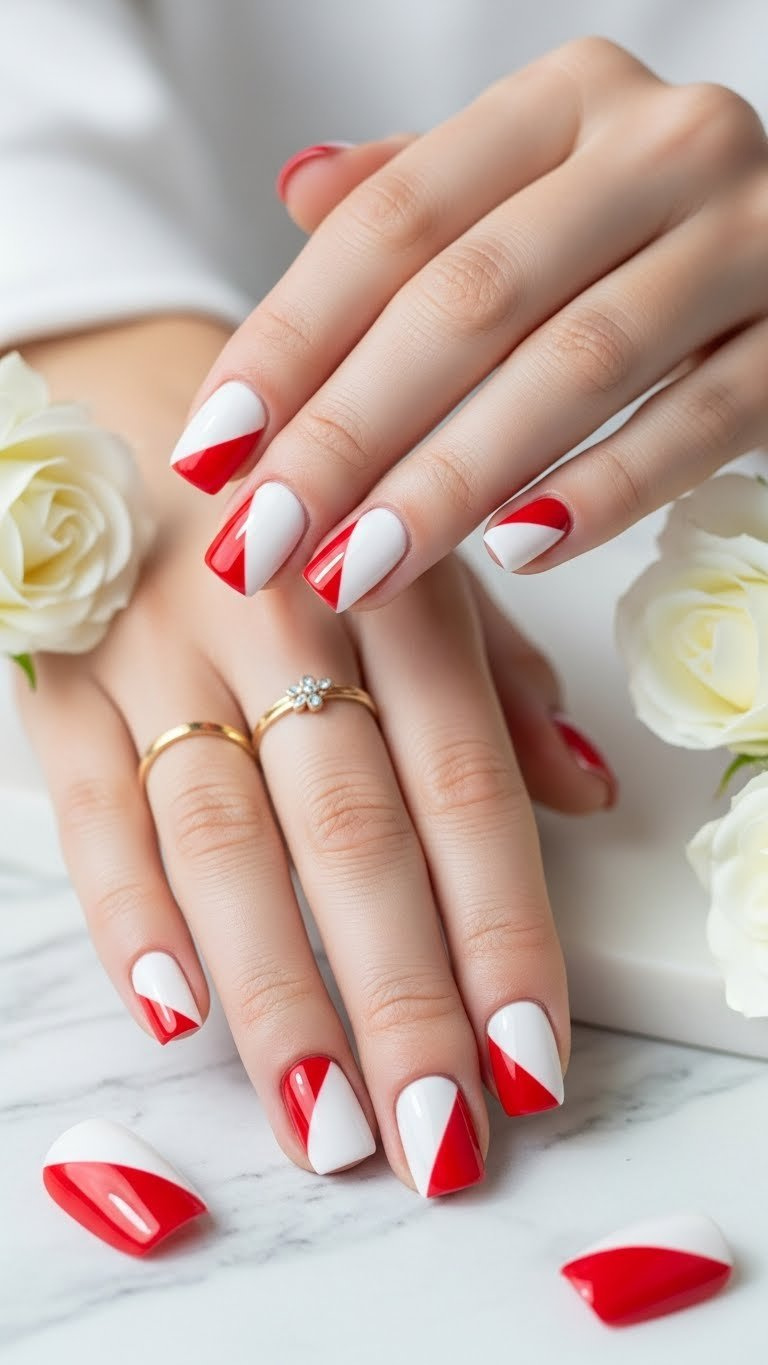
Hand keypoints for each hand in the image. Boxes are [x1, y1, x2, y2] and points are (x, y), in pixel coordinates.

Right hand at [16, 320, 614, 1194]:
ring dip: (275, 990)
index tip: (532, 1063)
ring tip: (322, 1119)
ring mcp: (162, 647)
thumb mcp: (414, 552)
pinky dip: (129, 909)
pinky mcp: (64, 670)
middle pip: (352, 832)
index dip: (502, 929)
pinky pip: (93, 802)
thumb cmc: (308, 494)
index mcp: (397, 588)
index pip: (465, 784)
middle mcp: (283, 619)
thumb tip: (580, 794)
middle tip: (436, 1138)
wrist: (131, 390)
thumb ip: (493, 676)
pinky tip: (171, 1015)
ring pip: (226, 837)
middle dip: (399, 996)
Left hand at [178, 37, 767, 609]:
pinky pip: (696, 424)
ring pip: (573, 368)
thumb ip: (423, 190)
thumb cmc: (644, 227)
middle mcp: (657, 147)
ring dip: (449, 482)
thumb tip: (297, 189)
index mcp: (563, 102)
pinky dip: (602, 492)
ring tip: (355, 570)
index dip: (289, 342)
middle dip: (348, 434)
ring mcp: (745, 239)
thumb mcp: (531, 180)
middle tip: (262, 541)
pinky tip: (514, 551)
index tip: (210, 452)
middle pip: (466, 301)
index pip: (392, 224)